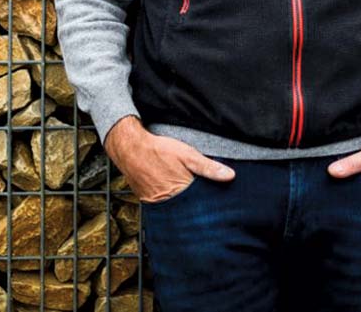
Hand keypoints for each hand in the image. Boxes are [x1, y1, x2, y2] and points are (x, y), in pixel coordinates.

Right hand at [104, 115, 235, 203]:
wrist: (130, 148)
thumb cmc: (159, 150)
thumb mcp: (188, 154)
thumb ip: (208, 167)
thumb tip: (230, 176)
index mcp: (182, 192)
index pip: (202, 206)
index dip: (211, 206)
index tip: (220, 208)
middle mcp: (169, 202)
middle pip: (189, 211)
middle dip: (198, 210)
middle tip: (207, 209)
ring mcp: (156, 204)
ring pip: (176, 211)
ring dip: (184, 208)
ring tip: (191, 204)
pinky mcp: (147, 202)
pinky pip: (163, 207)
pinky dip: (170, 205)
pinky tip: (174, 197)